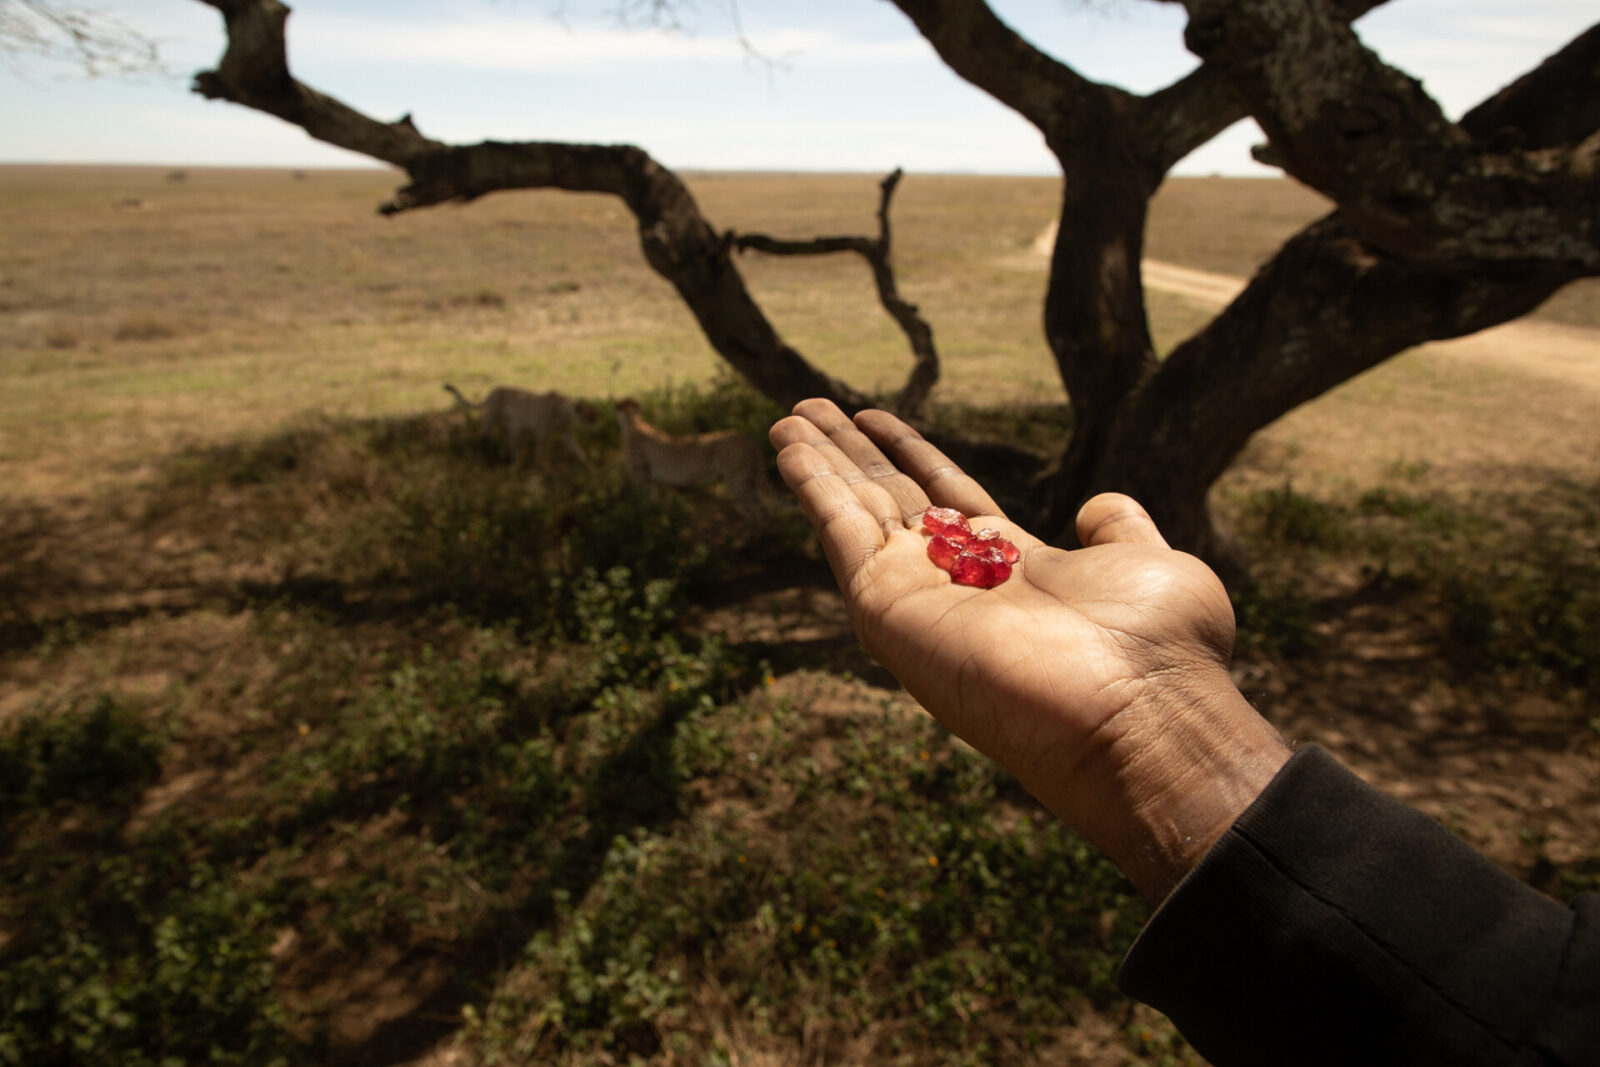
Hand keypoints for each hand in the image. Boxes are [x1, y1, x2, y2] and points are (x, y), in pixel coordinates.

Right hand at [770, 400, 1287, 900]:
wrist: (1137, 708)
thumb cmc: (1157, 647)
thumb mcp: (1146, 562)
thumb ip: (1120, 529)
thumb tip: (1102, 503)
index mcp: (1010, 568)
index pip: (946, 497)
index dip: (910, 455)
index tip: (875, 416)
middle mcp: (956, 583)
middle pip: (891, 501)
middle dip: (851, 454)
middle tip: (811, 409)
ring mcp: (918, 597)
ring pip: (856, 514)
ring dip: (819, 464)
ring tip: (785, 420)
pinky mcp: (888, 607)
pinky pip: (842, 534)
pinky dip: (814, 488)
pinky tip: (789, 449)